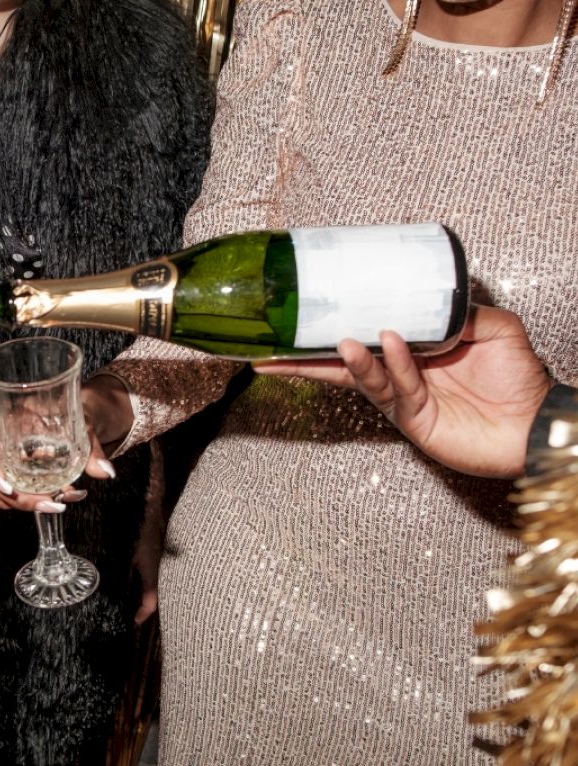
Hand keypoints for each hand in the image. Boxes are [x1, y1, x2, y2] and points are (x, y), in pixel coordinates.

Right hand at [0, 416, 115, 513]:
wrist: (77, 416)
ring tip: (57, 505)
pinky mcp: (16, 475)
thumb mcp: (83, 425)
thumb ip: (92, 449)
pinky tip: (57, 501)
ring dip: (27, 503)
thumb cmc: (72, 412)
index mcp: (2, 422)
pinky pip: (16, 494)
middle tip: (48, 504)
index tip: (8, 487)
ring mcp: (5, 462)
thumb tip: (105, 472)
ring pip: (3, 491)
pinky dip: (35, 502)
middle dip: (18, 498)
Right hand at [253, 305, 550, 477]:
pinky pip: (397, 388)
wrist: (537, 422)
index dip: (336, 327)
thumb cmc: (522, 380)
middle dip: (306, 358)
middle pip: (344, 364)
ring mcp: (405, 399)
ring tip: (339, 341)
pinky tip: (387, 344)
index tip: (306, 316)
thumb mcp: (497, 327)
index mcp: (413, 352)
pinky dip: (393, 365)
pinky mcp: (415, 420)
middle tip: (273, 348)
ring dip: (349, 359)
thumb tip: (435, 298)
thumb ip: (464, 312)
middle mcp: (402, 375)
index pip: (366, 336)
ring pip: (364, 377)